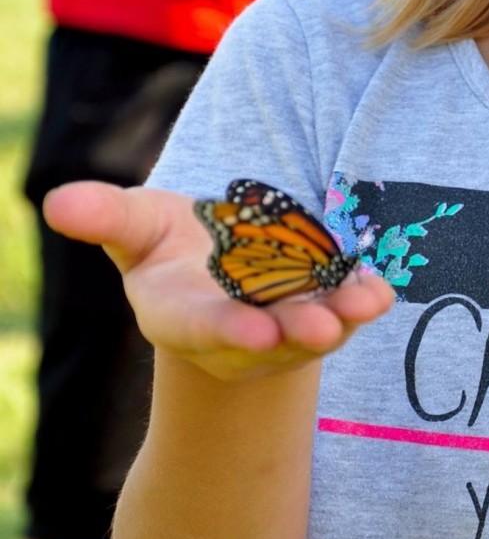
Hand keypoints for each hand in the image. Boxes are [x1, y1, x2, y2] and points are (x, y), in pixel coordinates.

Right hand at [44, 181, 393, 382]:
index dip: (226, 330)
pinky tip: (381, 289)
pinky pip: (347, 311)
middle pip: (266, 337)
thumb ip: (106, 218)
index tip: (254, 332)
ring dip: (340, 318)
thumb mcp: (137, 226)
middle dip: (294, 333)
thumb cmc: (170, 246)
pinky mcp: (323, 309)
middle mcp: (235, 332)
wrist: (221, 265)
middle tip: (322, 328)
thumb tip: (56, 201)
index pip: (200, 329)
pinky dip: (364, 301)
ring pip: (313, 329)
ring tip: (364, 304)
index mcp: (181, 315)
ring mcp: (283, 326)